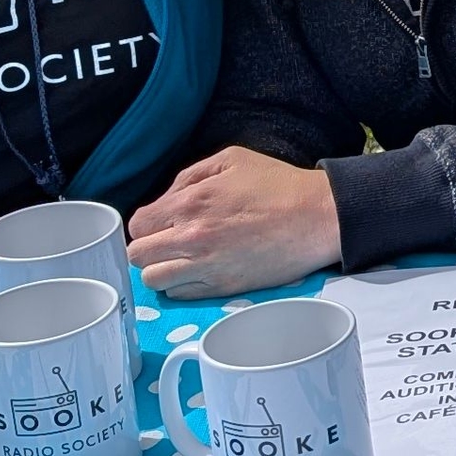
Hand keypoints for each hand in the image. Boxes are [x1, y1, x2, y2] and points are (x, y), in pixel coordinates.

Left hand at [126, 147, 343, 299]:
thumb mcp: (231, 160)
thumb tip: (167, 199)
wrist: (317, 218)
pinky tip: (198, 272)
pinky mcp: (222, 289)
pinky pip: (179, 295)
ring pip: (153, 280)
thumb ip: (189, 175)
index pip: (138, 224)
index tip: (162, 223)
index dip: (147, 223)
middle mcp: (190, 238)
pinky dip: (181, 286)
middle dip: (148, 247)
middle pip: (138, 255)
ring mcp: (205, 267)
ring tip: (179, 261)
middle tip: (167, 242)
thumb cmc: (278, 185)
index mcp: (190, 202)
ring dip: (160, 270)